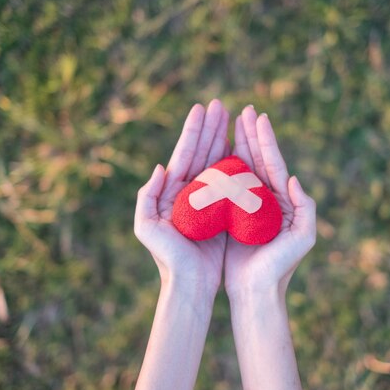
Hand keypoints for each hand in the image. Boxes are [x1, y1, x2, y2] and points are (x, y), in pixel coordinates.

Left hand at [134, 100, 229, 298]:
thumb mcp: (147, 228)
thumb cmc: (168, 259)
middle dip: (211, 128)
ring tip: (233, 118)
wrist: (190, 284)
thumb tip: (160, 167)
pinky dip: (236, 163)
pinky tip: (243, 149)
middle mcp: (189, 191)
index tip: (202, 108)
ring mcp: (207, 200)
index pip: (184, 153)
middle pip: (202, 152)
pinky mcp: (223, 211)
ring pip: (216, 162)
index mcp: (171, 191)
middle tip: (221, 105)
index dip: (193, 131)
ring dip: (223, 139)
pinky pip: (231, 182)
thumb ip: (147, 196)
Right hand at [224, 105, 316, 298]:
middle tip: (244, 109)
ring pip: (242, 168)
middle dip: (250, 134)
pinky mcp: (230, 216)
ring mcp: (247, 206)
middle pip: (257, 159)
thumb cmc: (280, 267)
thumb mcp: (303, 237)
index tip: (258, 116)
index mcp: (282, 200)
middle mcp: (266, 199)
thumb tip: (294, 178)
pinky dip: (222, 166)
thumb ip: (305, 207)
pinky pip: (225, 186)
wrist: (256, 292)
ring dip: (237, 144)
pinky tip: (215, 152)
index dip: (266, 139)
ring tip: (231, 122)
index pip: (274, 163)